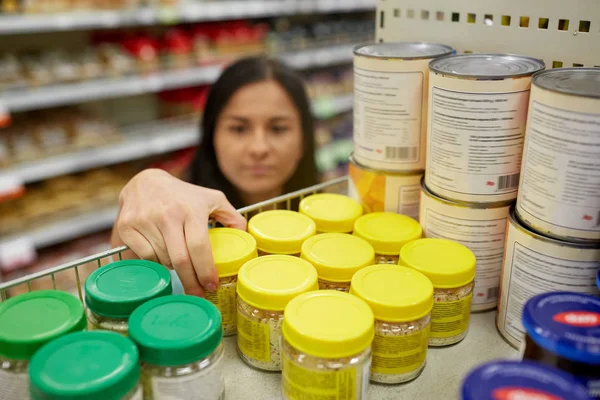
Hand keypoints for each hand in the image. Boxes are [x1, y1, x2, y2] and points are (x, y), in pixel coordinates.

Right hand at [112, 169, 245, 296]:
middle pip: (180, 260)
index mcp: (191, 209)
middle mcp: (167, 215)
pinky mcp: (127, 226)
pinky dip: (155, 262)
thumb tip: (246, 237)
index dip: (205, 270)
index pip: (199, 246)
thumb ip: (232, 216)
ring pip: (162, 260)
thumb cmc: (184, 195)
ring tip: (180, 263)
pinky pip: (145, 257)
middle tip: (198, 294)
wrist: (146, 181)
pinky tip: (161, 255)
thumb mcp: (212, 198)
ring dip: (173, 268)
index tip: (211, 285)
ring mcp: (145, 220)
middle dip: (191, 282)